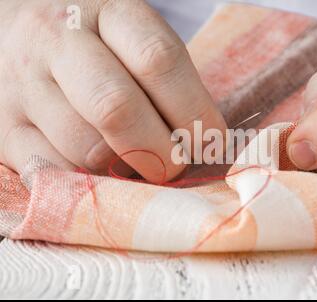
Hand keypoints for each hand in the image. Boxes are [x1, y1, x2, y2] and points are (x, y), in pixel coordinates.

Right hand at [0, 0, 225, 181]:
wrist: (19, 32)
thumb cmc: (97, 44)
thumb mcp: (133, 38)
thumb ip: (166, 80)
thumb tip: (201, 143)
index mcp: (107, 12)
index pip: (158, 60)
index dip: (194, 110)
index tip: (210, 140)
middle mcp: (58, 42)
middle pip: (116, 107)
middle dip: (160, 152)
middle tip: (174, 165)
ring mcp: (23, 85)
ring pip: (85, 148)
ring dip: (124, 169)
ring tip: (134, 161)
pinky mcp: (3, 127)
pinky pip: (52, 172)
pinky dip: (87, 184)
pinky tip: (99, 171)